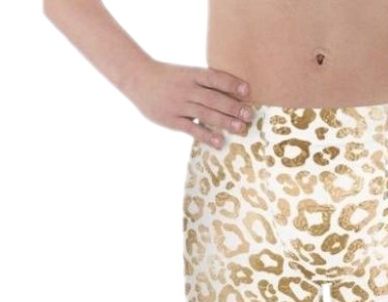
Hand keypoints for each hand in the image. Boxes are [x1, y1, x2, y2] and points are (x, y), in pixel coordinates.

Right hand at [128, 59, 252, 147]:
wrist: (138, 79)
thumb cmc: (168, 78)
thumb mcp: (185, 73)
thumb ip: (204, 83)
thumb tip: (231, 93)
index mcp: (191, 74)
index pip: (214, 78)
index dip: (231, 83)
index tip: (247, 90)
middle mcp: (187, 89)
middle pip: (213, 98)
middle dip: (233, 107)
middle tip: (249, 114)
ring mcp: (179, 105)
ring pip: (205, 114)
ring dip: (225, 121)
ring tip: (241, 128)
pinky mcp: (172, 120)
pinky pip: (192, 129)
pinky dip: (206, 135)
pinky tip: (219, 142)